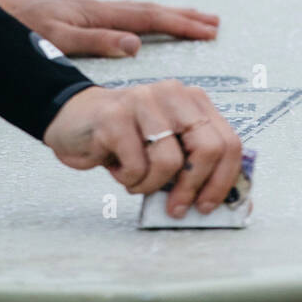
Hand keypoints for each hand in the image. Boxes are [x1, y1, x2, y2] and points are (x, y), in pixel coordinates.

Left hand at [0, 0, 218, 57]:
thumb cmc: (20, 29)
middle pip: (150, 11)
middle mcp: (98, 9)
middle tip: (214, 24)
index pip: (148, 17)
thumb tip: (135, 44)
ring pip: (140, 13)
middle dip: (183, 18)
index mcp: (97, 13)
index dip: (181, 24)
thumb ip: (96, 42)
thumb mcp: (57, 39)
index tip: (209, 30)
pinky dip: (147, 22)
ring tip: (194, 22)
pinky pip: (126, 18)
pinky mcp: (83, 18)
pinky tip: (148, 28)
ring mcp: (92, 12)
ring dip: (168, 18)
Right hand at [42, 80, 242, 216]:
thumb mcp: (164, 147)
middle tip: (175, 207)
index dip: (224, 180)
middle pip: (209, 148)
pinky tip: (118, 168)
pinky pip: (138, 166)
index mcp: (192, 100)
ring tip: (136, 179)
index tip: (207, 205)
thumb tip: (222, 201)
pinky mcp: (116, 116)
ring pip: (171, 161)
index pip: (229, 141)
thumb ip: (191, 163)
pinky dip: (130, 180)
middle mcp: (173, 93)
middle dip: (194, 187)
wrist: (73, 120)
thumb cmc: (124, 139)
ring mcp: (144, 100)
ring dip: (152, 185)